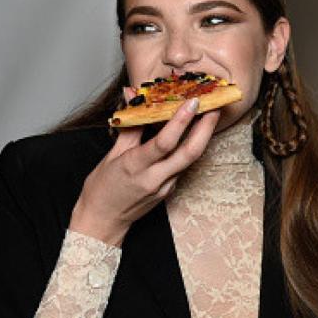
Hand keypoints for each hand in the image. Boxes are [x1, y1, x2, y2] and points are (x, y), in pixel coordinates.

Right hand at [69, 90, 217, 245]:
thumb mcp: (111, 156)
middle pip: (189, 152)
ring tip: (209, 115)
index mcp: (135, 167)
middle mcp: (154, 178)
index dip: (181, 121)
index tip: (193, 102)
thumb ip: (129, 128)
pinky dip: (190, 148)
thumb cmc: (102, 188)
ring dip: (202, 137)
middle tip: (215, 107)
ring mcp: (165, 187)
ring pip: (190, 159)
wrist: (104, 221)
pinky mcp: (170, 190)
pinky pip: (183, 166)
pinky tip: (194, 134)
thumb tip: (133, 96)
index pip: (164, 142)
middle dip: (205, 128)